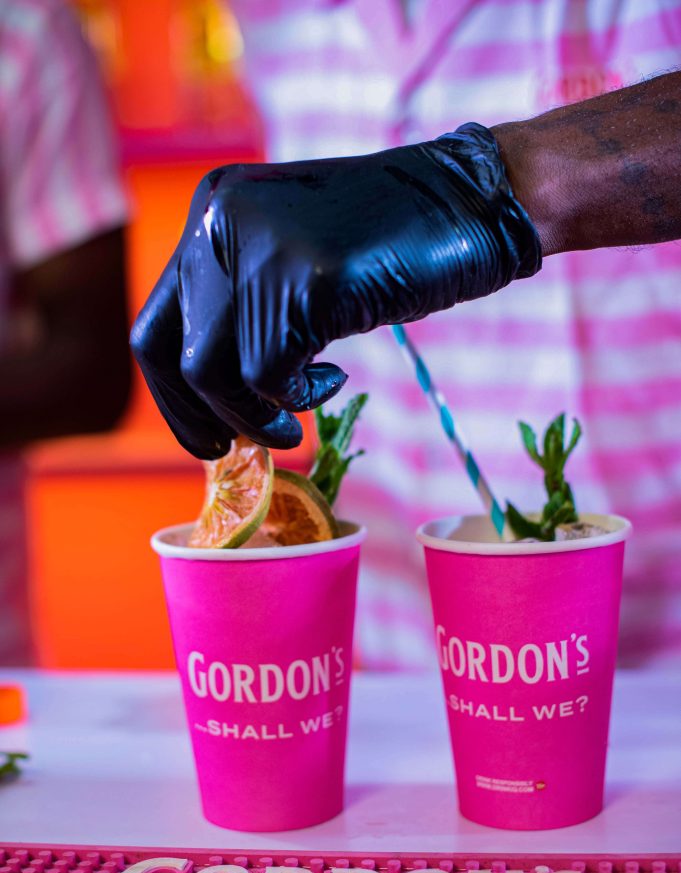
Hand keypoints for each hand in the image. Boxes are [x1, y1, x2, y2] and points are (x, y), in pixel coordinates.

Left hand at [131, 123, 540, 457]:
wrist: (472, 203)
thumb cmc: (391, 241)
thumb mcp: (294, 261)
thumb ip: (245, 306)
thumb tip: (211, 396)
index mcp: (213, 212)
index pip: (154, 323)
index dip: (172, 395)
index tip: (208, 433)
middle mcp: (221, 223)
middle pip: (170, 355)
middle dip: (203, 417)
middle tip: (247, 443)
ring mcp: (261, 249)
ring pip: (212, 374)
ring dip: (255, 416)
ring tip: (298, 414)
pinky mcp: (306, 280)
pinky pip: (268, 376)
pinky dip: (297, 398)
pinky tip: (334, 378)